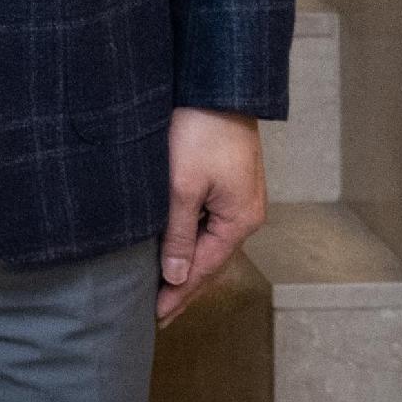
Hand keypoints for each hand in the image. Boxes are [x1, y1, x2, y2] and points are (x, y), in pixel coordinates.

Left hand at [159, 107, 266, 319]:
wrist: (218, 85)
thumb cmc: (200, 131)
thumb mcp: (183, 186)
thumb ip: (178, 234)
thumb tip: (175, 277)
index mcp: (240, 220)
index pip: (204, 270)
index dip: (178, 294)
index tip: (156, 316)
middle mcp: (246, 214)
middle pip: (211, 261)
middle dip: (185, 287)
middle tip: (160, 314)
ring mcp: (240, 199)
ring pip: (210, 243)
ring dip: (189, 266)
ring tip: (166, 290)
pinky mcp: (230, 183)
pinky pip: (210, 225)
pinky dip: (193, 242)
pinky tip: (178, 250)